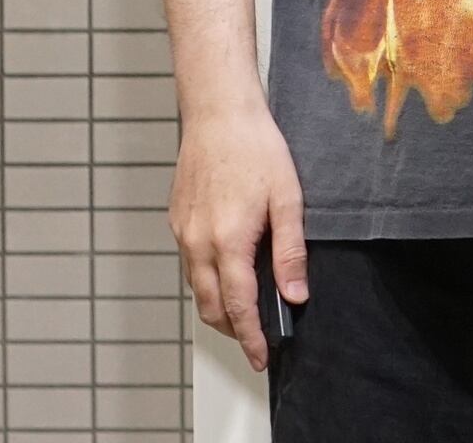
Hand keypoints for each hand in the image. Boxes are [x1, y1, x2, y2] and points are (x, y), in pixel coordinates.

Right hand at [168, 105, 307, 371]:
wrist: (219, 113)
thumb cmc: (257, 148)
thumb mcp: (288, 198)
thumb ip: (291, 251)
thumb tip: (295, 295)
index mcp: (228, 241)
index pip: (238, 305)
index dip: (250, 337)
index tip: (261, 358)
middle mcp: (198, 242)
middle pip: (210, 306)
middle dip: (233, 329)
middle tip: (255, 339)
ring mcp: (183, 231)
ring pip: (196, 287)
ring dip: (218, 305)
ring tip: (245, 310)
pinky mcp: (177, 219)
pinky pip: (189, 263)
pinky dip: (206, 279)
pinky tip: (227, 270)